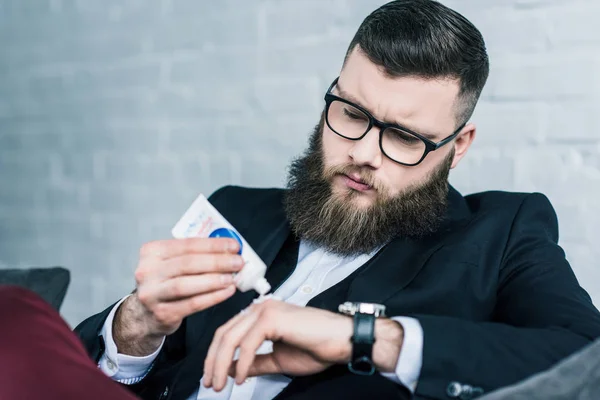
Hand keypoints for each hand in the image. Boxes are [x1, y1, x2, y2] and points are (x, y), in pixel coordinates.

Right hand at [113, 238, 243, 354]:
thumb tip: (229, 250)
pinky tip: (226, 292)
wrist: (146, 314)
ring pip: (186, 284)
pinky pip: (191, 304)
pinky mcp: (161, 313)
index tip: (234, 246)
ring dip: (214, 280)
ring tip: (232, 278)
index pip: (187, 244)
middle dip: (217, 262)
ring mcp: (152, 294)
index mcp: (152, 252)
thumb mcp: (172, 262)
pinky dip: (212, 297)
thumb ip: (196, 254)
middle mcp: (147, 271)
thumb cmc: (166, 282)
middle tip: (237, 262)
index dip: (213, 245)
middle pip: (187, 263)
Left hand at [202, 299, 403, 391]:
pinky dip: (242, 362)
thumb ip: (254, 363)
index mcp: (260, 314)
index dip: (215, 356)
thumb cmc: (317, 347)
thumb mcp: (277, 359)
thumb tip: (231, 369)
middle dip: (213, 362)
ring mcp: (265, 309)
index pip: (227, 332)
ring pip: (231, 338)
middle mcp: (260, 307)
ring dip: (222, 364)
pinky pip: (248, 343)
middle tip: (210, 384)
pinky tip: (241, 378)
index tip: (211, 377)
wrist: (341, 340)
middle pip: (224, 334)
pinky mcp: (273, 317)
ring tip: (221, 384)